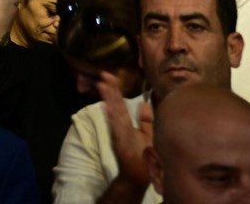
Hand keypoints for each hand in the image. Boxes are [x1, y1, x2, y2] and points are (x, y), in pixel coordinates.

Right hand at [98, 72, 151, 188]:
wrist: (137, 175)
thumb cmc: (143, 155)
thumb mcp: (146, 135)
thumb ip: (145, 121)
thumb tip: (144, 103)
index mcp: (126, 123)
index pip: (120, 103)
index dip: (115, 89)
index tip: (111, 75)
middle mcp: (120, 126)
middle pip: (115, 104)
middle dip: (110, 90)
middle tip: (104, 74)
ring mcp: (119, 133)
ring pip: (113, 113)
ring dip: (108, 100)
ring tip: (102, 86)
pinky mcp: (120, 142)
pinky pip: (116, 128)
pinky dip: (111, 118)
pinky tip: (107, 108)